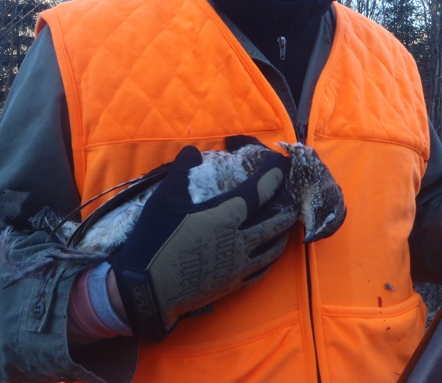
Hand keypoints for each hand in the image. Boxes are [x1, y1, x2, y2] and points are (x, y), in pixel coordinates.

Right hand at [108, 144, 296, 341]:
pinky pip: (261, 271)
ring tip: (287, 225)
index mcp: (225, 215)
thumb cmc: (155, 239)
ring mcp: (239, 265)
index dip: (273, 175)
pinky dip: (270, 260)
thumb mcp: (164, 198)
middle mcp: (239, 240)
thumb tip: (193, 151)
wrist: (147, 289)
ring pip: (273, 248)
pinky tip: (268, 255)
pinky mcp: (233, 285)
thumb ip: (181, 170)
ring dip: (283, 234)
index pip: (259, 191)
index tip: (281, 165)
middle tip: (294, 197)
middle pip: (275, 221)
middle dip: (287, 207)